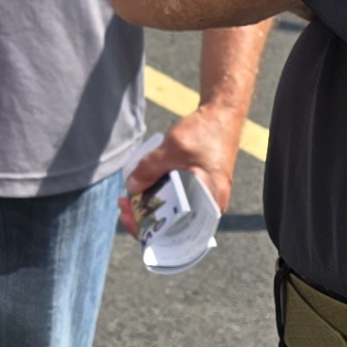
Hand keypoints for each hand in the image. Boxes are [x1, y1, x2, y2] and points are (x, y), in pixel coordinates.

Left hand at [124, 102, 240, 235]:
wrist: (222, 113)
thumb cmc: (205, 131)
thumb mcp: (173, 148)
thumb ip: (150, 168)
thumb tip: (131, 187)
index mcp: (210, 202)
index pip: (179, 233)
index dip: (151, 231)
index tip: (129, 219)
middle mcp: (210, 204)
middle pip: (174, 224)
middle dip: (146, 217)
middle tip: (123, 206)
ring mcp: (205, 194)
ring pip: (173, 209)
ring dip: (150, 204)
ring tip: (129, 196)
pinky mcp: (199, 185)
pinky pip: (177, 197)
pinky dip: (160, 193)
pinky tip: (144, 185)